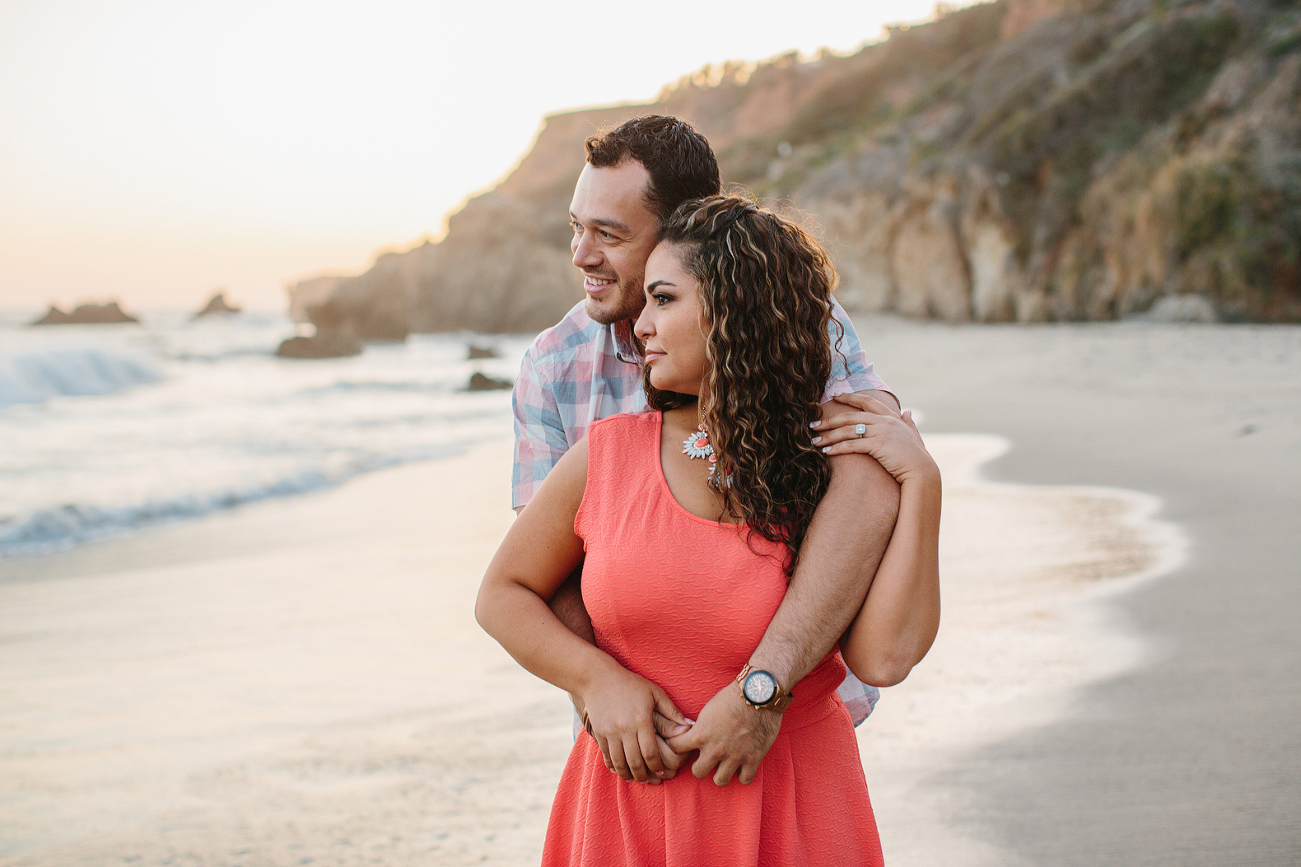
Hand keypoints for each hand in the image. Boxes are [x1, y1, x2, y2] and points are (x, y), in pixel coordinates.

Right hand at [581, 664, 691, 783]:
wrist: (598, 678)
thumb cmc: (631, 684)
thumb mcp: (654, 693)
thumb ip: (671, 711)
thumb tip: (689, 727)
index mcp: (641, 720)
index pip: (651, 753)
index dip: (657, 766)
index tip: (662, 772)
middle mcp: (625, 728)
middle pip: (635, 762)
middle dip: (644, 775)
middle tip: (651, 779)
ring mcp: (610, 732)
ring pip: (620, 763)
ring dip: (629, 775)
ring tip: (636, 778)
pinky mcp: (599, 733)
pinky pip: (607, 757)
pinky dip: (614, 767)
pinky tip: (621, 770)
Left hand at [666, 682, 780, 785]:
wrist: (758, 694)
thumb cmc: (732, 697)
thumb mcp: (708, 710)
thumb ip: (700, 728)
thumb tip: (693, 736)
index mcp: (700, 735)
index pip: (676, 748)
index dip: (678, 747)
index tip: (684, 746)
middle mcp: (715, 750)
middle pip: (698, 772)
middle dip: (701, 766)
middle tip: (707, 759)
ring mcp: (734, 756)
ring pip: (720, 781)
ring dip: (721, 773)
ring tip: (724, 765)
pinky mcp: (753, 759)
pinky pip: (744, 780)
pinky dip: (742, 775)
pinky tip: (742, 766)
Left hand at [811, 392, 937, 485]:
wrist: (922, 472)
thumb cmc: (917, 457)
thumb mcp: (914, 435)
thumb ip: (909, 423)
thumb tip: (909, 412)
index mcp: (891, 417)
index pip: (867, 401)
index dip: (849, 397)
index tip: (835, 395)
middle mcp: (884, 421)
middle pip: (851, 416)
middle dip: (830, 420)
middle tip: (814, 424)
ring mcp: (881, 432)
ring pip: (848, 430)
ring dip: (829, 435)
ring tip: (814, 440)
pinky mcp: (877, 445)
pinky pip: (852, 445)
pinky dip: (837, 448)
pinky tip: (826, 452)